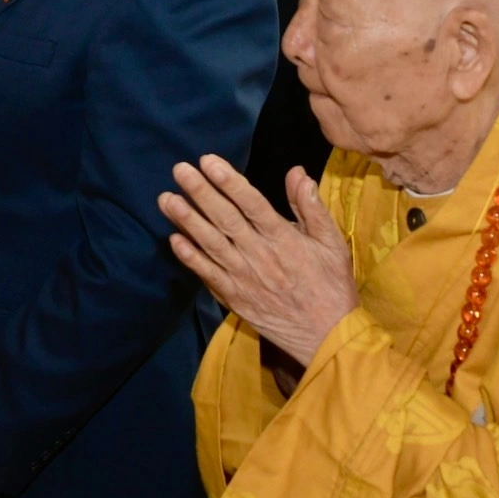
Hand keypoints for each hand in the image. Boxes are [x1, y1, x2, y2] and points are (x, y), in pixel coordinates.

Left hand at [160, 155, 356, 366]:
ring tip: (166, 199)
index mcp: (283, 238)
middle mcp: (259, 255)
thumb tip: (296, 172)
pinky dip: (191, 258)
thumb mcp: (332, 243)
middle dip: (200, 193)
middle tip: (179, 170)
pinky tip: (174, 240)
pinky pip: (209, 275)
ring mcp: (244, 278)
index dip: (229, 181)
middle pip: (225, 219)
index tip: (208, 161)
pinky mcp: (235, 298)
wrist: (327, 336)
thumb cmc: (332, 285)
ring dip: (187, 220)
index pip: (251, 203)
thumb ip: (311, 207)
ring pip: (211, 244)